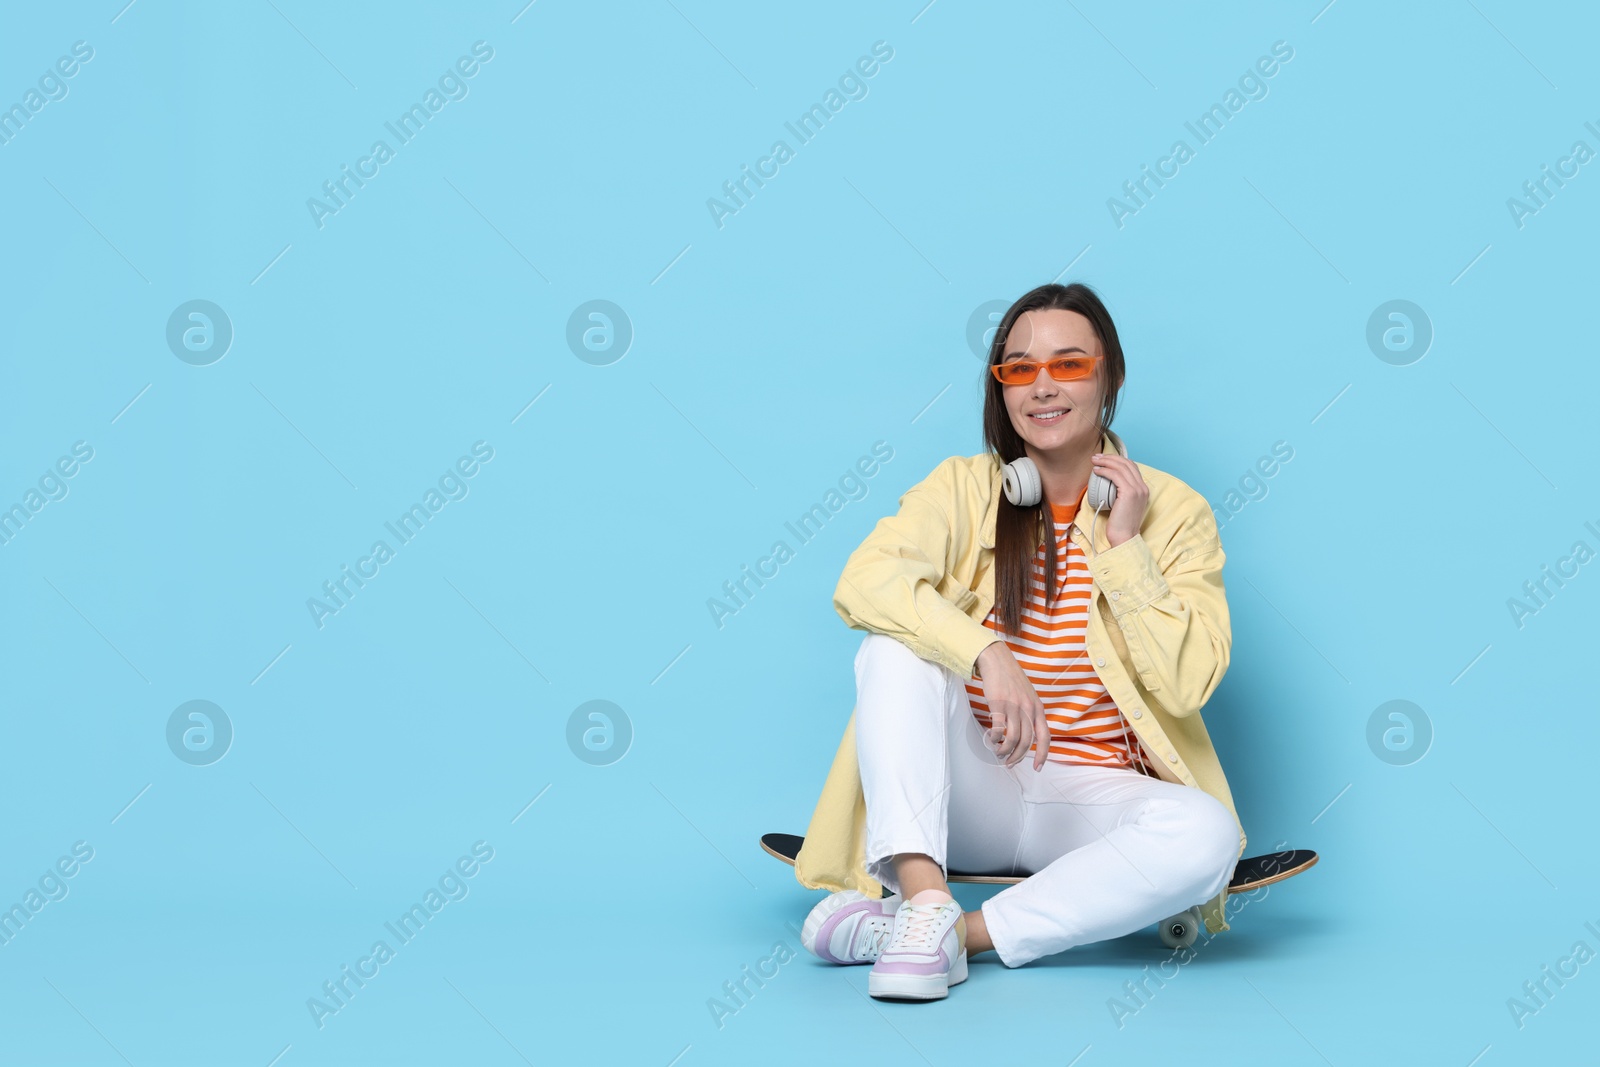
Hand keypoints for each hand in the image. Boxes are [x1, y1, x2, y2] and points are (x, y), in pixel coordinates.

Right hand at [975, 641, 1052, 769]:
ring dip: (1004, 750)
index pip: (1045, 737)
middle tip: (1009, 763)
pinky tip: (991, 739)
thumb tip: (1027, 735)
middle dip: (1018, 757)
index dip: (1042, 755)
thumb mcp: (1028, 696)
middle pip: (1027, 743)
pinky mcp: (999, 705)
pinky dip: (994, 739)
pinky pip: (998, 729)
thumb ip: (1030, 713)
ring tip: (998, 752)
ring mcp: (1014, 707)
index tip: (1037, 768)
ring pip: (1012, 739)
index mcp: (1038, 709)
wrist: (997, 660)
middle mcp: (1028, 709)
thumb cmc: (1011, 678)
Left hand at [1092, 452, 1149, 547]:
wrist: (1124, 538)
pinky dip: (1105, 470)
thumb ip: (1121, 493)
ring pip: (1121, 467)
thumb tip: (1109, 484)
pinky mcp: (1129, 493)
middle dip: (1110, 457)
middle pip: (1127, 464)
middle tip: (1097, 457)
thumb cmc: (1120, 525)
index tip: (1105, 460)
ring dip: (1106, 461)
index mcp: (1143, 489)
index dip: (1118, 460)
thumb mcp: (1123, 505)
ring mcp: (1138, 489)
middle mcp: (1143, 487)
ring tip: (1094, 461)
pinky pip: (1116, 475)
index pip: (1132, 467)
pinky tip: (1096, 471)